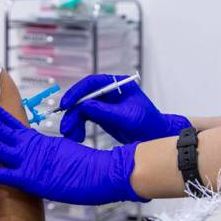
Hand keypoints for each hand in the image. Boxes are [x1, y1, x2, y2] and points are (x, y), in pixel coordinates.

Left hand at [0, 86, 146, 204]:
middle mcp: (29, 145)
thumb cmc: (87, 166)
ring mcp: (28, 161)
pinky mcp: (30, 179)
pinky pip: (2, 174)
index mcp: (35, 139)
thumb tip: (39, 148)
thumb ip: (46, 149)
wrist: (105, 172)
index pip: (8, 118)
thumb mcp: (62, 151)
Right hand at [59, 74, 190, 143]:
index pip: (93, 83)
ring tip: (72, 136)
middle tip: (66, 127)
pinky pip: (84, 119)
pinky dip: (78, 127)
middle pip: (83, 97)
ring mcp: (104, 104)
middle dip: (73, 112)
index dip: (77, 92)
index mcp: (118, 85)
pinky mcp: (101, 115)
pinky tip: (77, 136)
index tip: (67, 104)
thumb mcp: (127, 118)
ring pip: (81, 109)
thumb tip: (85, 106)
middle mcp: (109, 92)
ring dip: (74, 122)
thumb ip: (106, 112)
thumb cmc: (148, 123)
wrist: (155, 137)